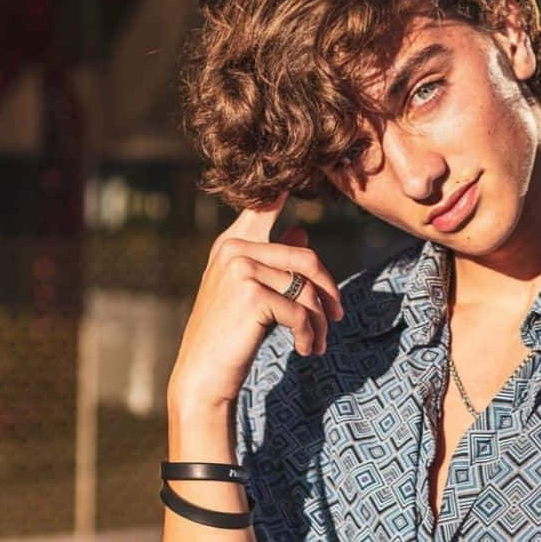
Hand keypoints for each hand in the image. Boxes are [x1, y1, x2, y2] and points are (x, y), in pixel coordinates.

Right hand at [168, 195, 343, 412]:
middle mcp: (234, 249)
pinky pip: (300, 312)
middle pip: (307, 260)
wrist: (204, 374)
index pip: (263, 207)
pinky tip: (304, 350)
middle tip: (336, 318)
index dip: (284, 188)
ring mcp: (241, 269)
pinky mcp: (252, 295)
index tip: (302, 167)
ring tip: (317, 343)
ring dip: (319, 322)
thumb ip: (274, 262)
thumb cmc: (228, 335)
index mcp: (232, 244)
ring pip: (307, 289)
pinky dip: (308, 335)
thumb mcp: (251, 294)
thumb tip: (302, 233)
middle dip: (328, 291)